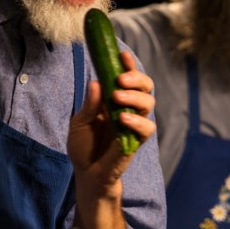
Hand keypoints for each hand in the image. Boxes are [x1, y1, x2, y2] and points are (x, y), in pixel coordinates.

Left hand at [67, 50, 155, 199]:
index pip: (127, 77)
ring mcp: (134, 123)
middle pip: (145, 85)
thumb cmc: (83, 146)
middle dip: (136, 78)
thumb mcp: (80, 122)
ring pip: (149, 102)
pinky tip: (123, 119)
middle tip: (121, 79)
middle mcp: (128, 108)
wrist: (87, 173)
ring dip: (135, 97)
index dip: (128, 65)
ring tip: (118, 98)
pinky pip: (147, 127)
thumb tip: (97, 82)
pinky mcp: (137, 140)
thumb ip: (90, 104)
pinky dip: (137, 121)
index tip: (122, 55)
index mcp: (114, 99)